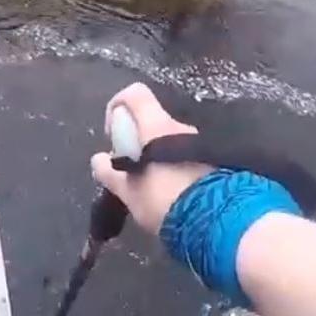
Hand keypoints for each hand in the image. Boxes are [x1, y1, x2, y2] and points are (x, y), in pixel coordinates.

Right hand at [90, 83, 211, 234]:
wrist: (216, 221)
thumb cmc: (163, 200)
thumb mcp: (128, 191)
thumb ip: (109, 172)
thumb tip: (99, 159)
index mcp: (156, 127)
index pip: (134, 94)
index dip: (117, 106)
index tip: (113, 136)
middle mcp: (179, 128)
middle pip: (149, 122)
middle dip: (135, 142)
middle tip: (129, 172)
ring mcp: (198, 144)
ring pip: (166, 141)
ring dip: (153, 157)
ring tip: (149, 189)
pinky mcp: (212, 162)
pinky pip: (182, 156)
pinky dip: (171, 167)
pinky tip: (169, 194)